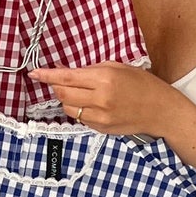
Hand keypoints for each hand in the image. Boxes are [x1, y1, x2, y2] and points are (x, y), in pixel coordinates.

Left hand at [34, 64, 177, 138]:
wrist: (161, 111)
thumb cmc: (143, 85)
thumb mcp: (119, 67)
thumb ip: (92, 70)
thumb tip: (68, 71)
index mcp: (104, 79)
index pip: (66, 78)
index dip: (47, 75)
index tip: (34, 73)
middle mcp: (100, 99)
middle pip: (63, 95)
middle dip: (56, 87)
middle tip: (59, 81)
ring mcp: (100, 117)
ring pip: (69, 109)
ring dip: (68, 100)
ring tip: (81, 93)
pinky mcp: (102, 129)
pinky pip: (81, 119)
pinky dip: (80, 111)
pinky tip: (92, 105)